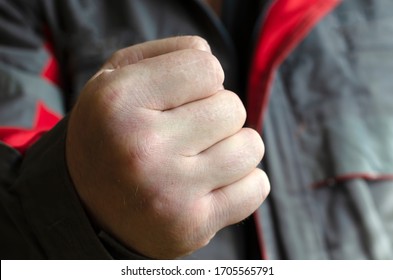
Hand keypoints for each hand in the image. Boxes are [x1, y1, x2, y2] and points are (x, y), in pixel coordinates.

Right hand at [66, 36, 269, 258]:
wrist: (88, 208)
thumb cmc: (111, 135)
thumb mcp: (115, 80)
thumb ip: (166, 53)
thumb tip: (212, 53)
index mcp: (119, 102)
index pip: (207, 67)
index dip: (200, 79)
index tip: (181, 97)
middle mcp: (143, 148)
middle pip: (232, 107)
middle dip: (215, 115)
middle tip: (185, 133)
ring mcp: (170, 192)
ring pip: (251, 146)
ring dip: (233, 147)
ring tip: (199, 158)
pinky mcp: (193, 226)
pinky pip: (257, 187)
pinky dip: (244, 181)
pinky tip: (213, 183)